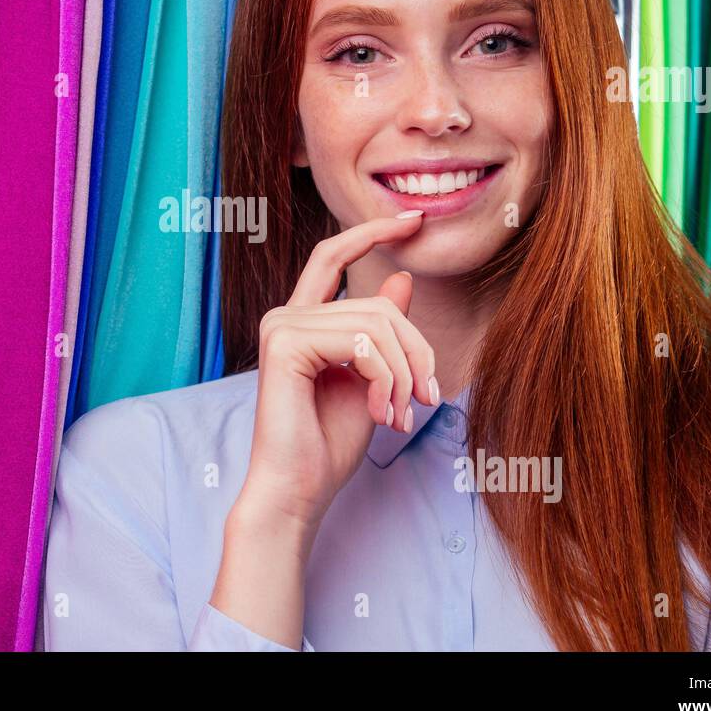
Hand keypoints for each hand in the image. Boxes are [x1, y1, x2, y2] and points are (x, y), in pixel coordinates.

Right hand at [237, 210, 438, 536]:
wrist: (299, 491)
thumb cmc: (329, 446)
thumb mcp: (373, 380)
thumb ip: (384, 332)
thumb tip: (402, 278)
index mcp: (302, 321)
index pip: (334, 256)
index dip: (373, 232)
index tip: (414, 219)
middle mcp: (286, 316)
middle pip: (377, 304)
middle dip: (416, 351)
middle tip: (428, 399)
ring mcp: (281, 326)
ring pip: (375, 323)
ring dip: (404, 374)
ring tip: (402, 415)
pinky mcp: (285, 343)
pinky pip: (361, 341)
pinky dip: (385, 378)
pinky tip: (381, 412)